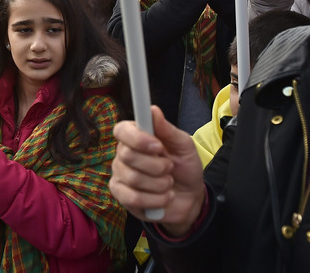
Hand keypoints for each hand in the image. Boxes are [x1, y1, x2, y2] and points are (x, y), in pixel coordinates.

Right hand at [109, 106, 205, 236]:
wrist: (189, 197)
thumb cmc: (184, 166)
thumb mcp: (183, 146)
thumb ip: (167, 129)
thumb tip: (153, 110)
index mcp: (135, 136)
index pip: (122, 130)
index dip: (137, 138)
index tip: (158, 146)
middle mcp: (123, 154)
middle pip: (127, 156)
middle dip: (156, 165)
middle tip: (170, 167)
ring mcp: (120, 176)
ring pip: (133, 179)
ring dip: (160, 184)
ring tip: (169, 183)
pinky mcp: (122, 196)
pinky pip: (133, 198)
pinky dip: (156, 199)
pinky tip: (164, 197)